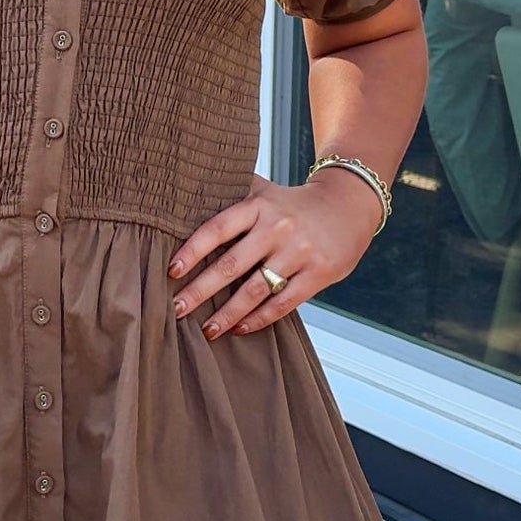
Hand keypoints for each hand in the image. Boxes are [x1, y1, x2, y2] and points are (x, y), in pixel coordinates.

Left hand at [168, 169, 379, 337]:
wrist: (348, 206)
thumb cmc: (293, 203)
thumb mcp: (264, 190)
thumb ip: (230, 195)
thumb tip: (181, 199)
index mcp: (258, 206)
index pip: (218, 229)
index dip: (192, 250)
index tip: (171, 271)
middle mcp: (277, 228)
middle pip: (231, 265)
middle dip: (200, 291)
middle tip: (176, 309)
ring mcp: (299, 252)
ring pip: (255, 290)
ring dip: (227, 314)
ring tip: (206, 330)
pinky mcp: (318, 274)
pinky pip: (282, 303)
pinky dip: (259, 319)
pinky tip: (240, 328)